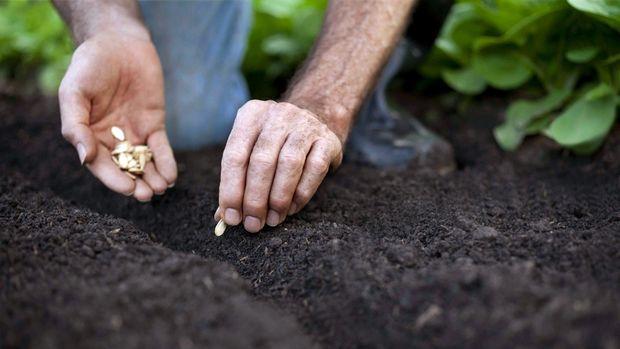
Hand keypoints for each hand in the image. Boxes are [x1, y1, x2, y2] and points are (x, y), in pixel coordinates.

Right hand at [58, 32, 176, 201]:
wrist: (118, 43)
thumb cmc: (88, 66)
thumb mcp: (74, 93)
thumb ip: (76, 125)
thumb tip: (84, 158)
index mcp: (89, 136)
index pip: (101, 165)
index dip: (114, 179)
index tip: (128, 189)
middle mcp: (111, 140)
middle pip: (124, 169)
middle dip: (136, 183)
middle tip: (148, 195)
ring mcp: (134, 133)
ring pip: (144, 163)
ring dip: (153, 177)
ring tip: (162, 188)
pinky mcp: (154, 124)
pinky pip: (160, 148)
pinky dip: (166, 162)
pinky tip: (171, 175)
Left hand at [215, 100, 342, 231]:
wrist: (317, 118)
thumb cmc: (275, 144)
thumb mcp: (251, 151)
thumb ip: (236, 181)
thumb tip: (224, 217)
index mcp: (251, 115)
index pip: (234, 155)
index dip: (231, 190)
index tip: (231, 218)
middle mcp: (278, 115)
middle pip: (261, 161)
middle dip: (255, 199)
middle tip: (253, 224)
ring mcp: (305, 125)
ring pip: (289, 164)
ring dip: (278, 198)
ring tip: (272, 220)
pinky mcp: (328, 140)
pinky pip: (315, 169)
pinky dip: (301, 193)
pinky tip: (291, 208)